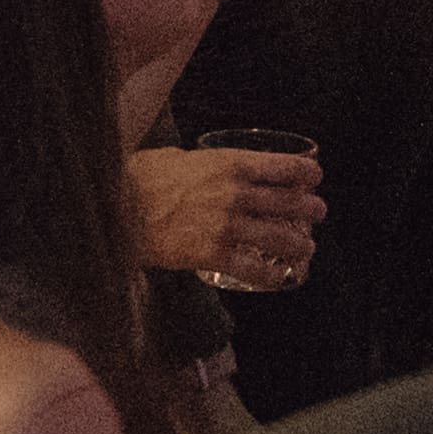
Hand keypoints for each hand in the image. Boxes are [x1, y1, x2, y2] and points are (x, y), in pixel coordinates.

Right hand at [125, 145, 323, 288]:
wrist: (116, 209)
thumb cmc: (139, 178)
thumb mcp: (175, 156)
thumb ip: (201, 162)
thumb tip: (208, 165)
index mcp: (229, 164)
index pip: (283, 167)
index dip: (306, 174)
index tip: (314, 178)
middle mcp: (236, 193)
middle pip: (289, 203)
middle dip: (310, 209)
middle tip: (316, 213)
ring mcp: (227, 226)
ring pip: (280, 238)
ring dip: (299, 244)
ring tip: (305, 248)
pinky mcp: (214, 255)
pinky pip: (255, 269)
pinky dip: (273, 275)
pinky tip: (279, 277)